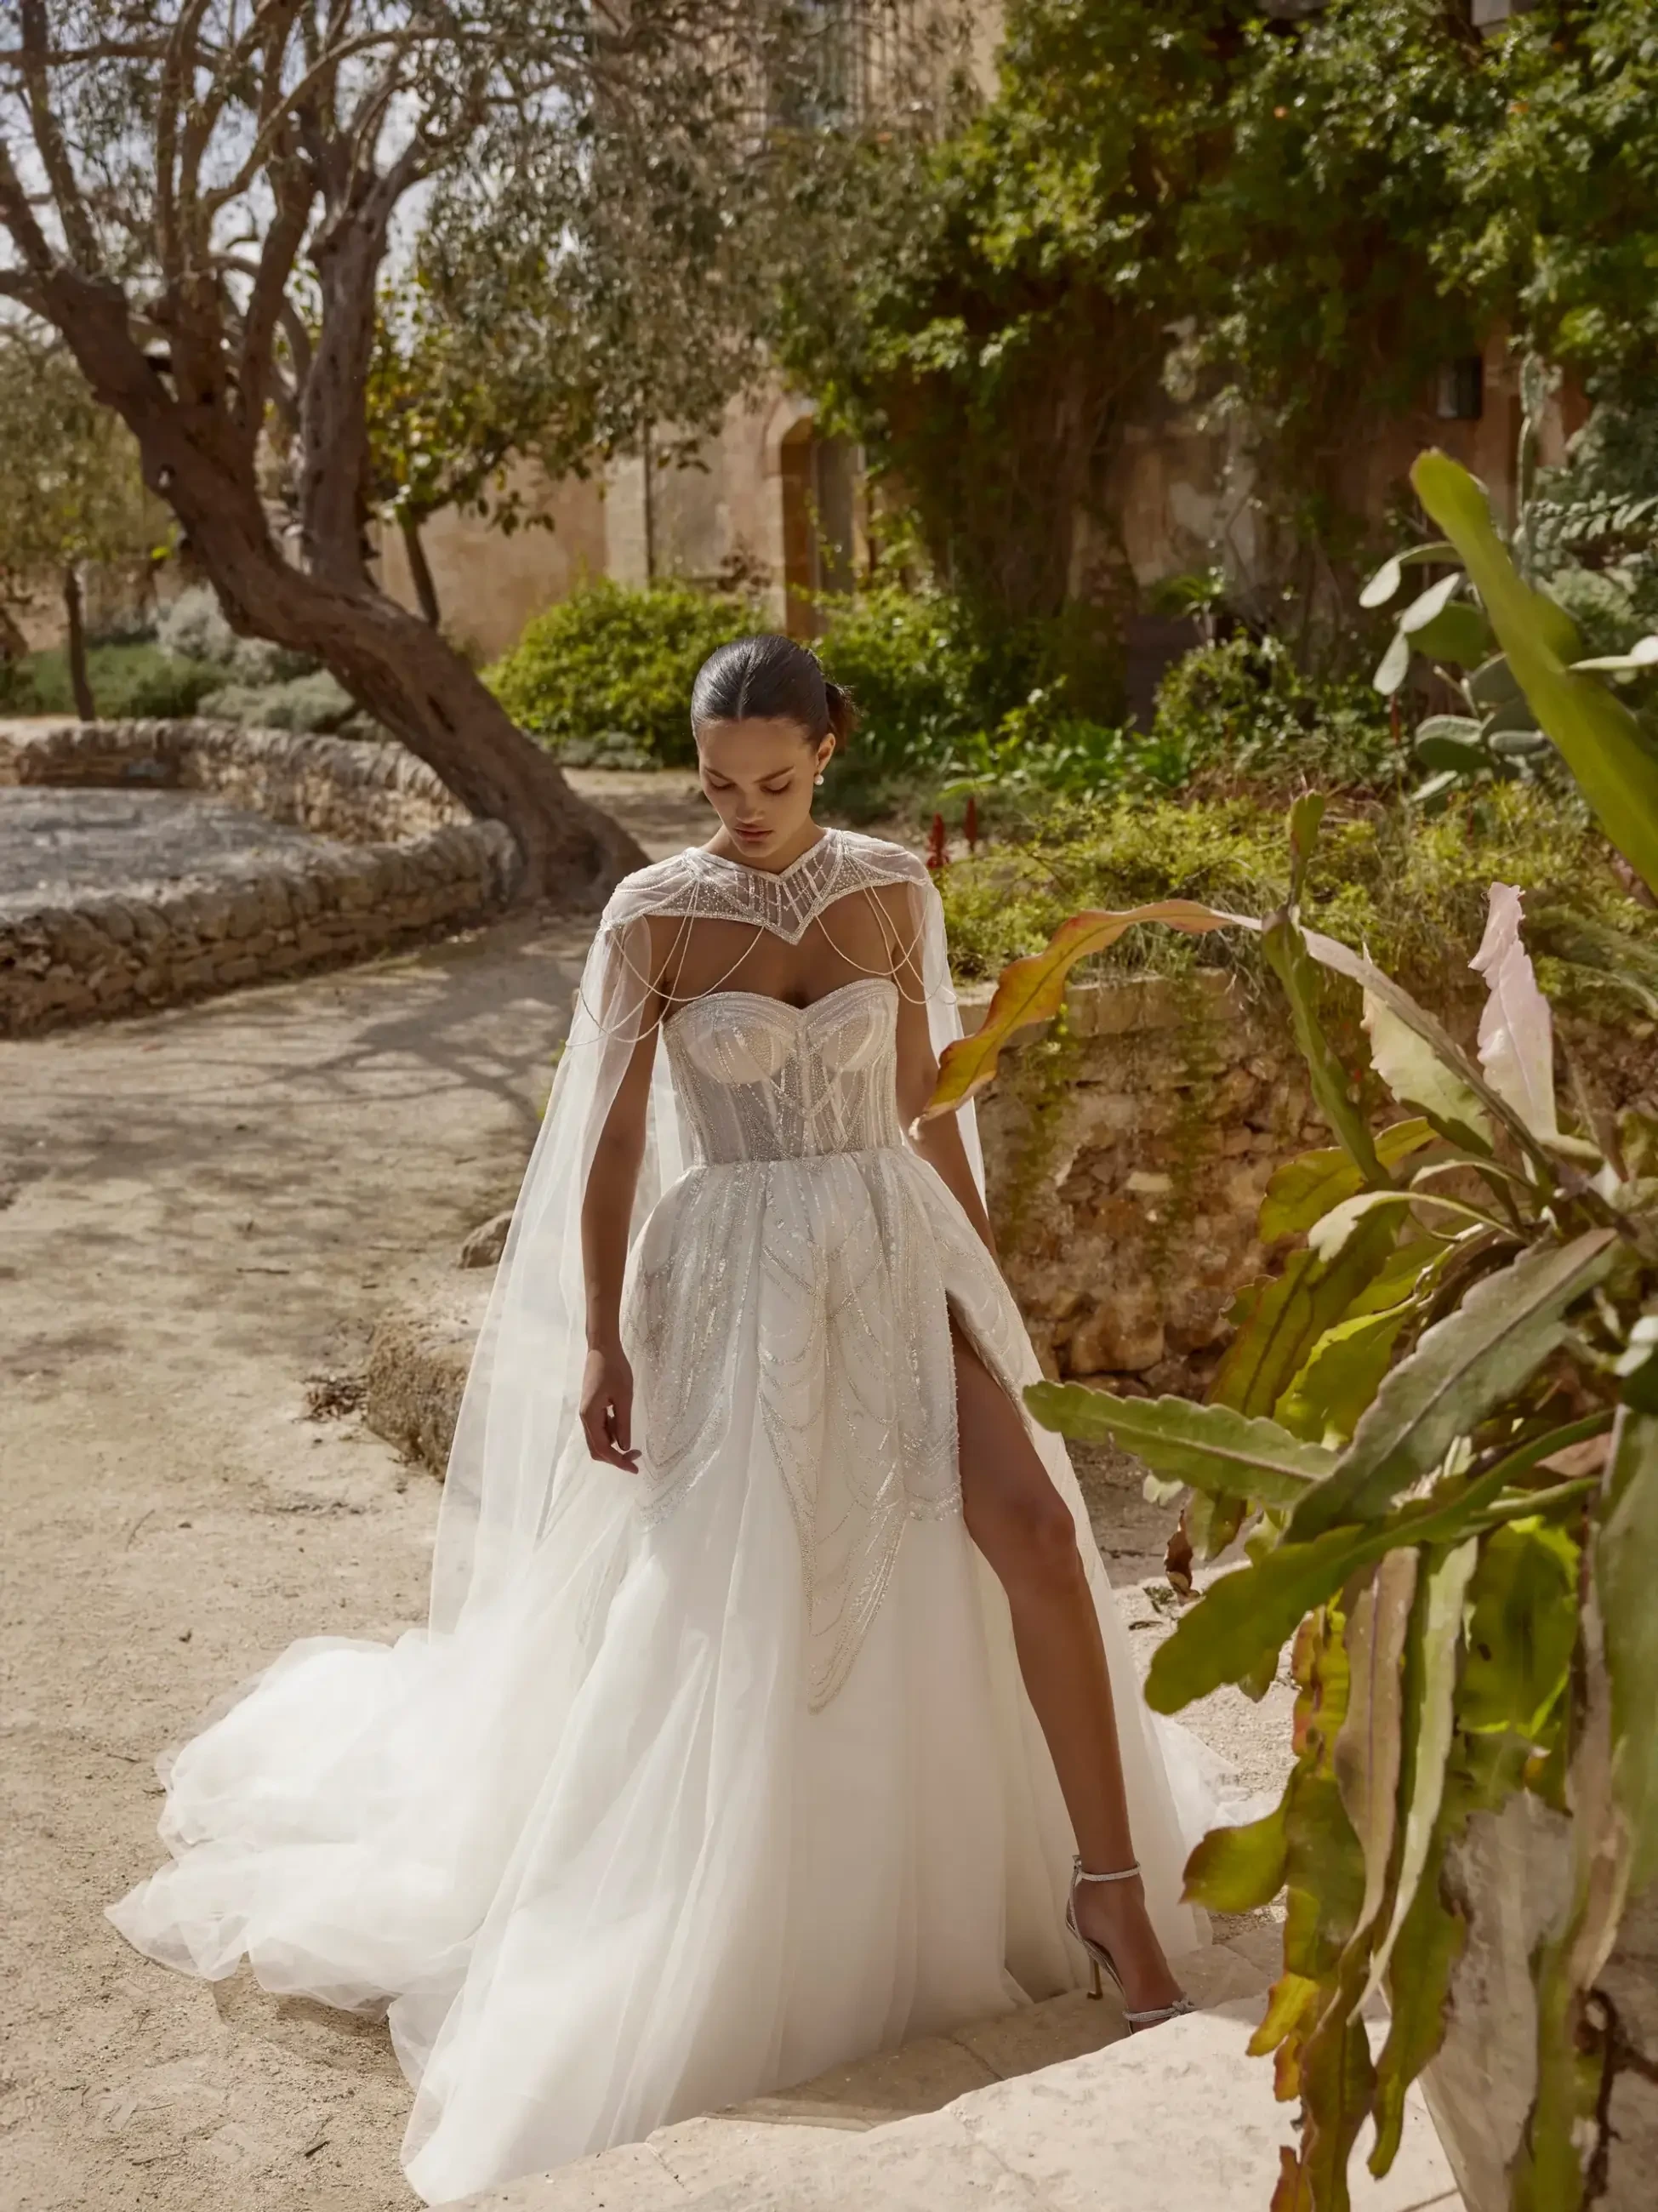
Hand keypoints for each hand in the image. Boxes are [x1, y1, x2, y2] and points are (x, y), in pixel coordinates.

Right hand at [581, 1344, 639, 1471]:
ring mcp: (588, 1413)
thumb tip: (625, 1447)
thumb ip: (623, 1423)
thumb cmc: (614, 1369)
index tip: (635, 1468)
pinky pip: (601, 1428)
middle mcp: (586, 1418)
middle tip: (637, 1457)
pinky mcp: (593, 1407)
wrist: (602, 1348)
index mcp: (590, 1416)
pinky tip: (624, 1427)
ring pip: (599, 1439)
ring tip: (634, 1444)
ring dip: (614, 1446)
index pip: (602, 1448)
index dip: (618, 1462)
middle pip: (597, 1449)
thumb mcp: (624, 1397)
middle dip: (616, 1457)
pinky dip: (612, 1434)